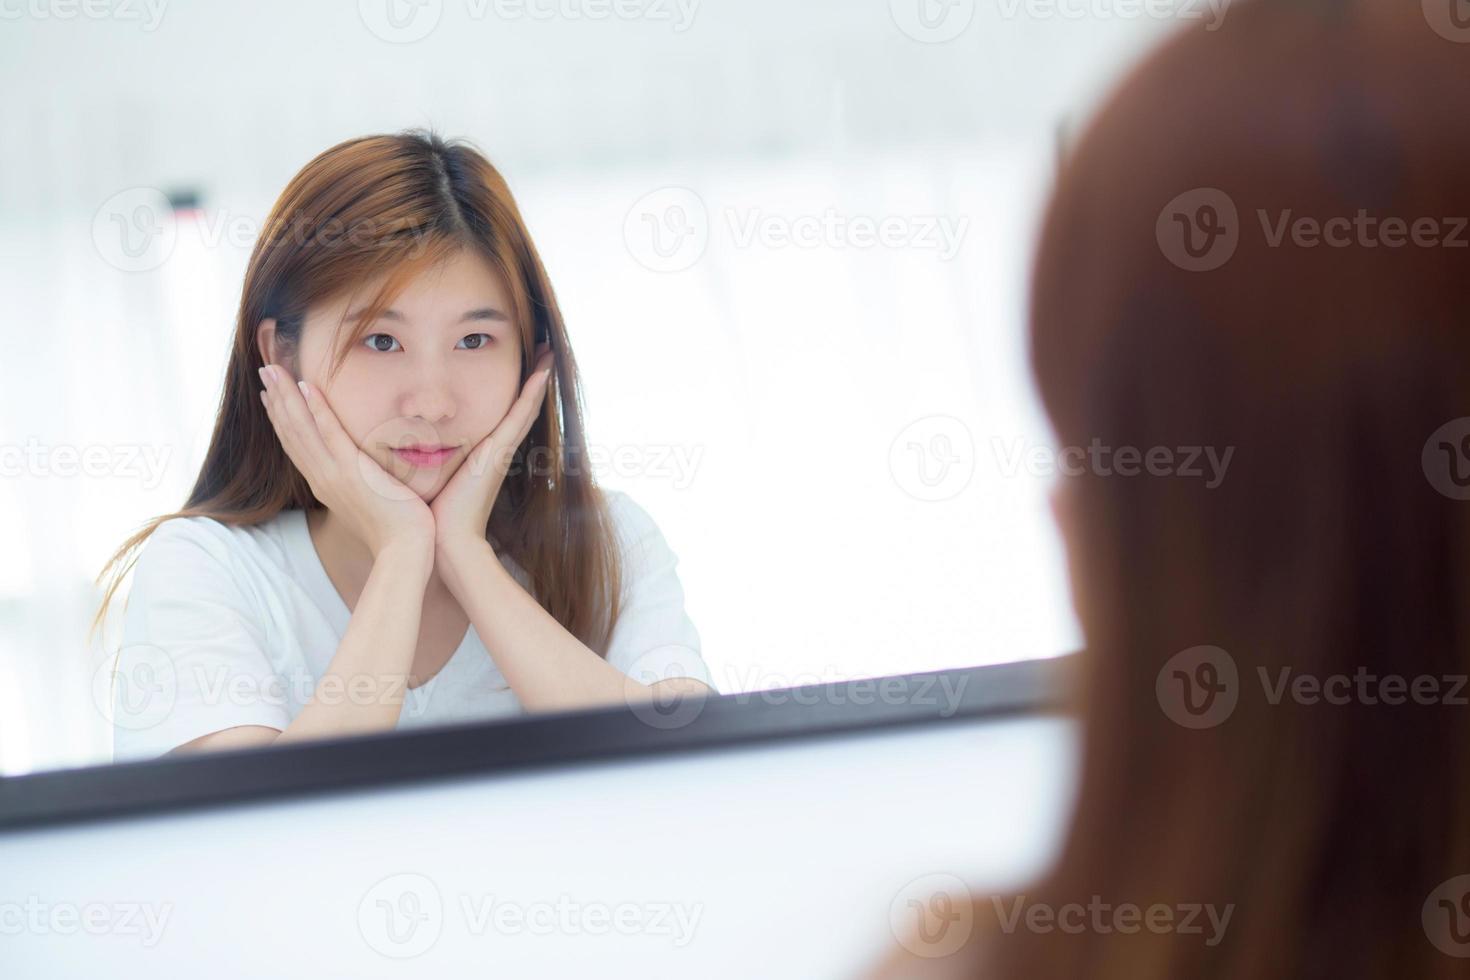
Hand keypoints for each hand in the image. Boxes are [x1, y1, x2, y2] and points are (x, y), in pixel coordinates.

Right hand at [258, 363, 435, 560]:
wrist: (405, 550)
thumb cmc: (396, 531)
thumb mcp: (372, 503)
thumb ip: (364, 485)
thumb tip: (368, 475)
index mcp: (326, 485)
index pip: (297, 446)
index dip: (283, 418)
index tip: (272, 395)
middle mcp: (322, 478)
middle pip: (291, 433)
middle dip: (276, 400)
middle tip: (265, 371)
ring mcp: (334, 475)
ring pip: (302, 428)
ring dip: (286, 396)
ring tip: (273, 370)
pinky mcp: (352, 472)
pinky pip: (330, 434)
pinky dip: (317, 410)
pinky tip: (307, 387)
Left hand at [430, 344, 554, 554]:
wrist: (443, 541)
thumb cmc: (432, 515)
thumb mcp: (427, 479)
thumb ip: (421, 462)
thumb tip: (402, 449)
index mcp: (482, 453)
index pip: (500, 414)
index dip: (512, 392)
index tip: (520, 366)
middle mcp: (496, 449)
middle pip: (520, 406)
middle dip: (532, 379)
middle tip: (543, 349)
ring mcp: (501, 450)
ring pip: (525, 406)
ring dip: (538, 379)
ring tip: (548, 351)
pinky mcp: (499, 452)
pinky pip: (519, 416)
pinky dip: (532, 393)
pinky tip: (542, 371)